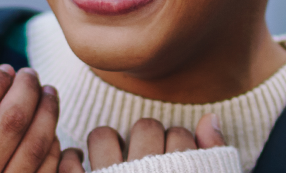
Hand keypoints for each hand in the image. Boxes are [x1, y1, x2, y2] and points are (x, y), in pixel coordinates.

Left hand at [60, 114, 225, 171]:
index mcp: (175, 170)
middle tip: (146, 156)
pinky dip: (74, 161)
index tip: (176, 158)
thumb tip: (208, 119)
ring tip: (112, 157)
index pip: (180, 134)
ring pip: (103, 136)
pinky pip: (72, 163)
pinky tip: (82, 165)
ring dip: (107, 144)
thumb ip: (213, 152)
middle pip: (145, 128)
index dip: (179, 143)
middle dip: (147, 139)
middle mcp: (142, 172)